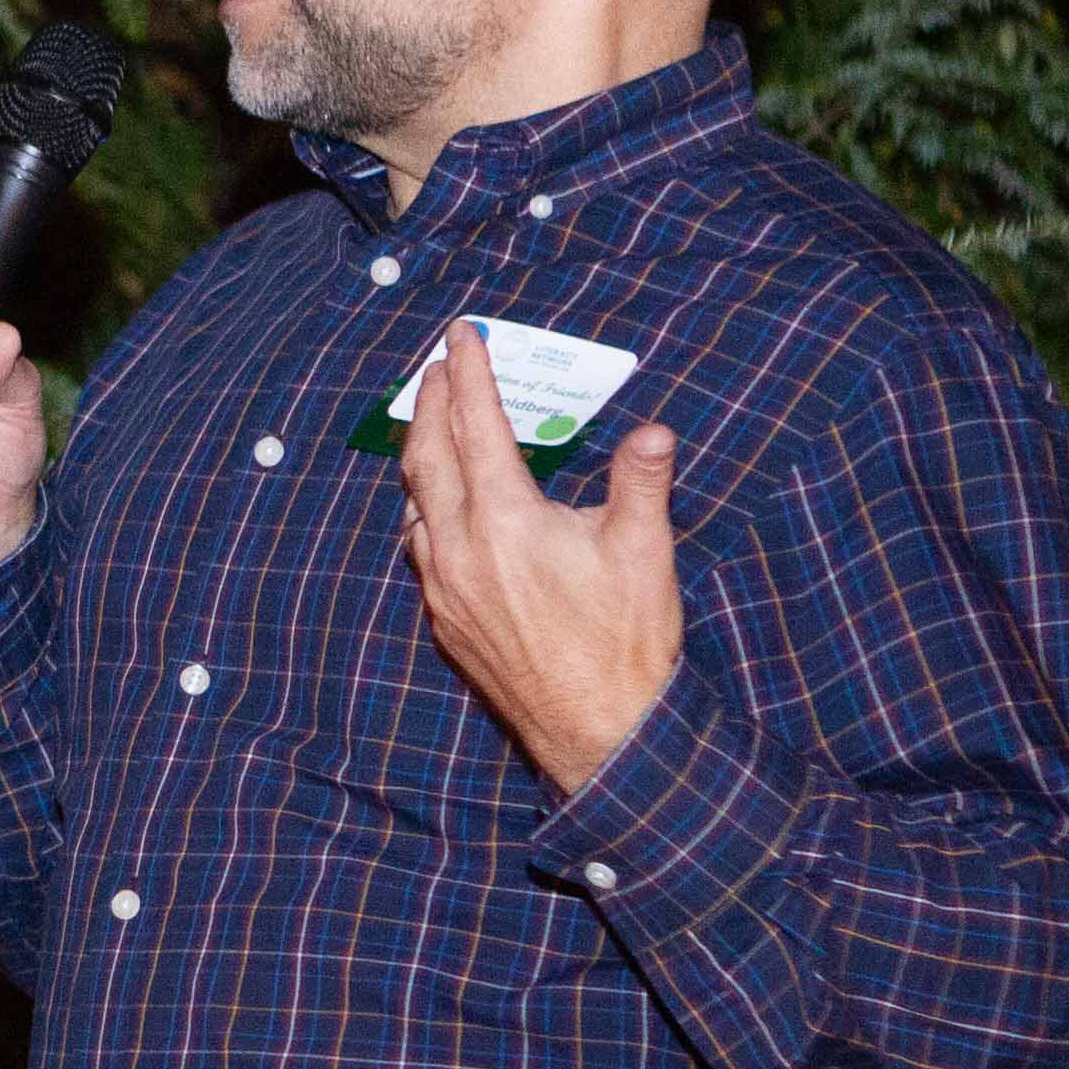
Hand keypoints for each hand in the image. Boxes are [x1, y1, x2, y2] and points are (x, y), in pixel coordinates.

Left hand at [395, 321, 682, 792]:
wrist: (600, 733)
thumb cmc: (625, 644)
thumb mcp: (644, 552)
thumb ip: (641, 482)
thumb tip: (653, 431)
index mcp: (506, 521)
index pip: (478, 425)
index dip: (469, 373)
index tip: (463, 335)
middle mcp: (460, 550)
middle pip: (428, 456)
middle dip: (431, 403)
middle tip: (438, 367)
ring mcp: (444, 588)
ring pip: (414, 503)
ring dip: (421, 455)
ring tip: (432, 424)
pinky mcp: (445, 620)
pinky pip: (419, 548)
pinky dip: (424, 509)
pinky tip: (438, 506)